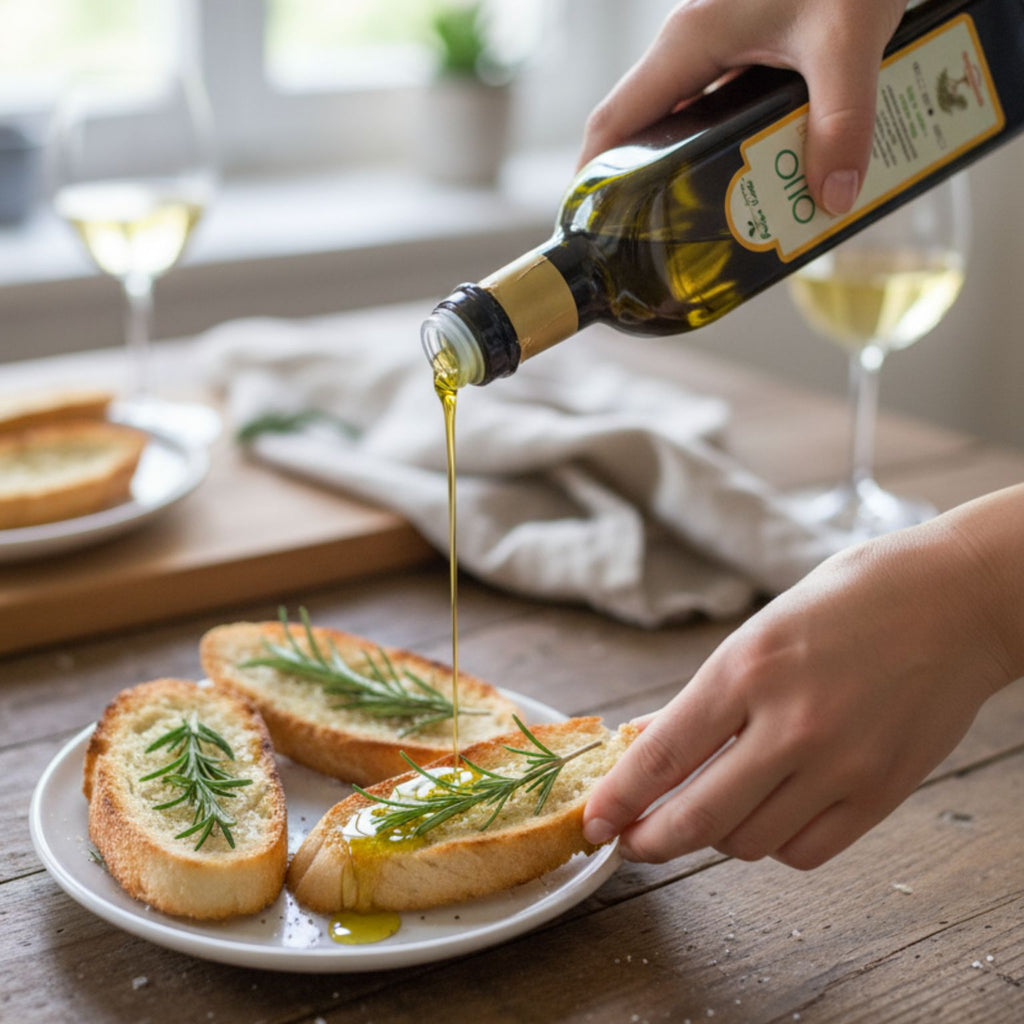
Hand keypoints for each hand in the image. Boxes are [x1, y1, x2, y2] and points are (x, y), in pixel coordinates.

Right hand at [578, 0, 908, 214]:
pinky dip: (732, 139)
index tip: (589, 223)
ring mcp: (720, 39)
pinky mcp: (750, 39)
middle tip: (660, 239)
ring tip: (710, 217)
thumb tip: (833, 196)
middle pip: (646, 126)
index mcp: (689, 40)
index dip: (593, 175)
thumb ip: (843, 120)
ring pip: (686, 116)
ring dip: (695, 164)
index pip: (614, 119)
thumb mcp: (849, 38)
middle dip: (647, 182)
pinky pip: (723, 101)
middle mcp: (693, 41)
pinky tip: (761, 168)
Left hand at [583, 499, 1022, 868]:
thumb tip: (653, 744)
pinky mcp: (882, 792)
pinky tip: (772, 813)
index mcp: (747, 668)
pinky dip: (776, 844)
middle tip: (634, 841)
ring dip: (716, 837)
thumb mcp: (760, 631)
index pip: (662, 756)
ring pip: (748, 843)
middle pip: (697, 819)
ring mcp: (840, 764)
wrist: (954, 598)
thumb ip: (709, 697)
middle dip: (651, 840)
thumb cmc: (850, 599)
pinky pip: (806, 852)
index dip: (618, 800)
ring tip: (713, 809)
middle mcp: (789, 723)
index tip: (595, 823)